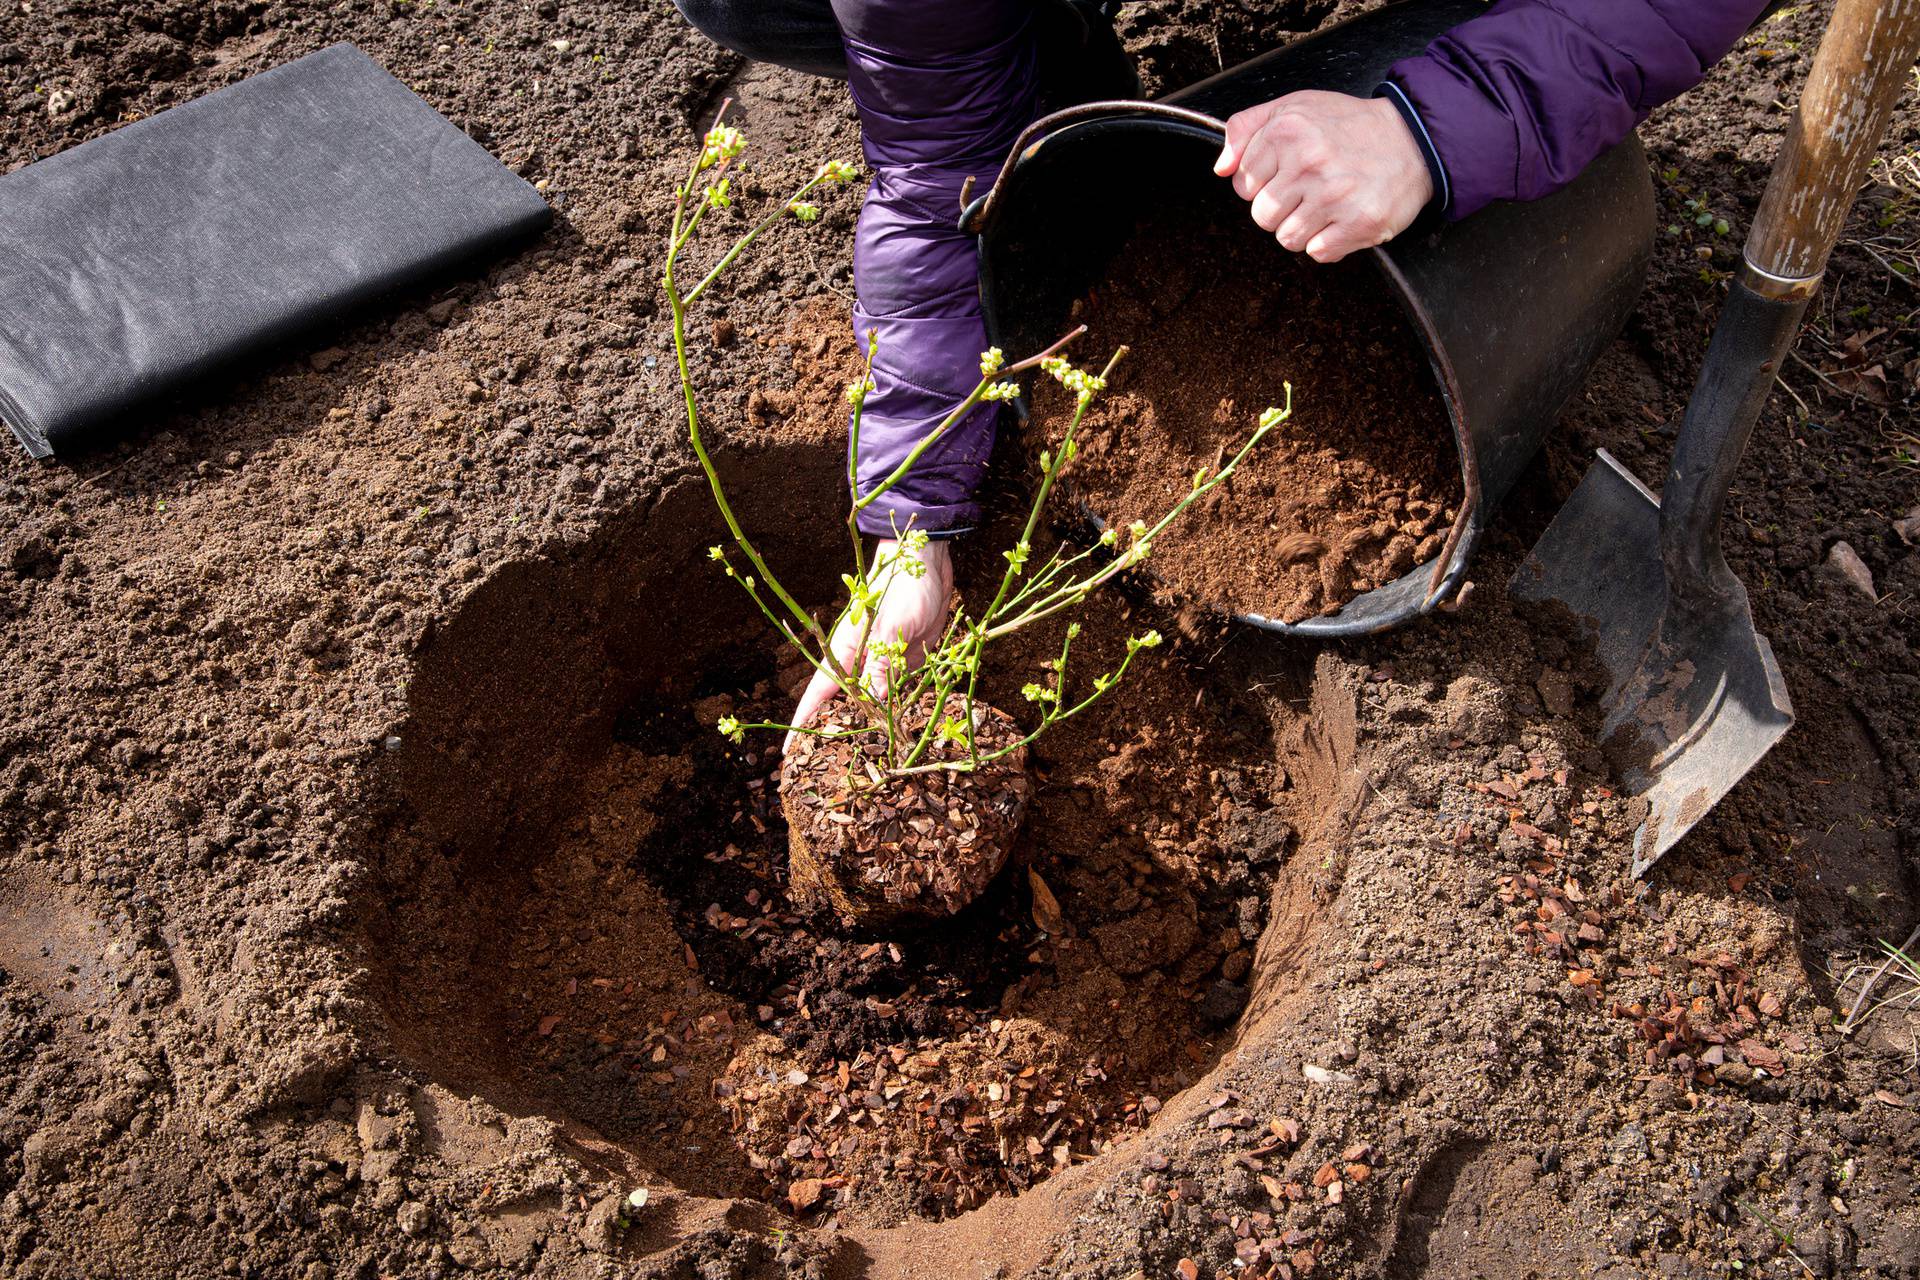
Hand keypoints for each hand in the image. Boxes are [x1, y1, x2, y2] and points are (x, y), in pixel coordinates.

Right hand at [787, 537, 953, 751]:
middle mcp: (860, 659)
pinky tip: (898, 730)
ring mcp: (883, 660)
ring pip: (870, 700)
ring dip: (868, 724)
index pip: (818, 694)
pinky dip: (895, 708)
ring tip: (862, 760)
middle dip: (833, 731)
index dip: (804, 722)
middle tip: (825, 769)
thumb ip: (882, 663)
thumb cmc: (904, 586)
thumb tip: (870, 702)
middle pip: (842, 702)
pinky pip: (897, 690)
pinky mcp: (905, 658)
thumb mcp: (893, 626)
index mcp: (847, 650)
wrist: (928, 561)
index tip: (789, 752)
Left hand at [1213, 90, 1432, 262]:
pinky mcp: (1359, 223)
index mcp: (1288, 131)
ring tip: (1326, 204)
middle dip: (1281, 209)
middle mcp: (1309, 162)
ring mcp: (1334, 196)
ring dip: (1304, 228)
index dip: (1263, 182)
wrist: (1413, 139)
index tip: (1288, 172)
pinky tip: (1343, 218)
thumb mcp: (1295, 107)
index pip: (1243, 183)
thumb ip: (1247, 130)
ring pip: (1287, 239)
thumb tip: (1222, 168)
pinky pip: (1318, 253)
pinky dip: (1329, 242)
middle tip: (1309, 191)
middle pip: (1262, 216)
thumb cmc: (1350, 126)